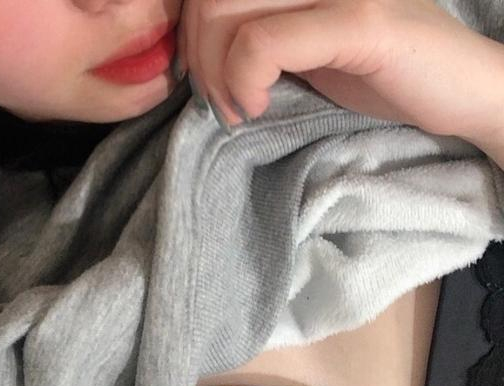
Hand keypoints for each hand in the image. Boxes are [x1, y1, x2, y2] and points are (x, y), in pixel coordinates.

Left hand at [176, 0, 503, 142]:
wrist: (456, 90)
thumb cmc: (381, 72)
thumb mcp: (308, 47)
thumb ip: (265, 36)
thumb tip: (205, 52)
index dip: (192, 29)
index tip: (205, 78)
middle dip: (199, 56)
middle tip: (219, 103)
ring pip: (229, 12)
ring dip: (217, 73)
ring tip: (240, 110)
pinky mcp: (358, 21)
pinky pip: (265, 41)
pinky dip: (245, 78)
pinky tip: (258, 106)